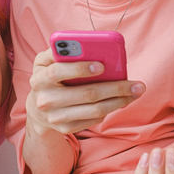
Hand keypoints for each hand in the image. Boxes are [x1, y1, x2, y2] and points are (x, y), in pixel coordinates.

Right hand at [25, 49, 144, 134]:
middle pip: (86, 94)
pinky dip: (110, 109)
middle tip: (137, 84)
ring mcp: (55, 117)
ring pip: (95, 110)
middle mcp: (45, 99)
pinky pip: (93, 119)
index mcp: (39, 78)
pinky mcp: (65, 128)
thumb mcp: (46, 61)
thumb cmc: (48, 76)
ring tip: (136, 92)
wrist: (37, 109)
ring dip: (119, 101)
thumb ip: (59, 50)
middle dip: (114, 88)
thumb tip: (85, 45)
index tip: (101, 65)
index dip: (79, 68)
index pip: (58, 71)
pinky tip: (122, 101)